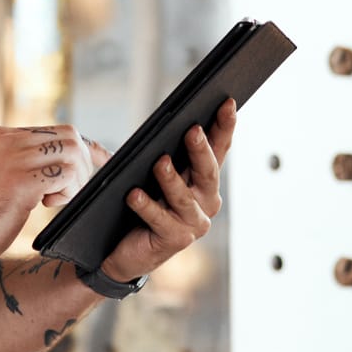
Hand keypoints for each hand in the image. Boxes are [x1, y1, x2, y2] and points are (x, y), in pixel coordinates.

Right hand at [0, 125, 98, 272]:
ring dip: (75, 180)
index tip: (103, 159)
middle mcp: (7, 140)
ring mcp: (13, 158)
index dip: (85, 146)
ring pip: (72, 153)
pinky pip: (65, 174)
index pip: (56, 131)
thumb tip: (63, 165)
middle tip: (73, 189)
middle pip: (70, 136)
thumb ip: (22, 165)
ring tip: (55, 199)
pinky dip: (67, 191)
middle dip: (84, 163)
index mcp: (0, 136)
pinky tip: (47, 204)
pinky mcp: (20, 180)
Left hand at [99, 99, 235, 283]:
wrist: (124, 248)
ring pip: (184, 197)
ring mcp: (193, 223)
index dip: (224, 126)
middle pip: (207, 172)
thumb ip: (159, 151)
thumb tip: (158, 122)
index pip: (218, 148)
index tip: (227, 102)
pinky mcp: (175, 240)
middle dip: (201, 150)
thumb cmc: (140, 203)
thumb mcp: (151, 173)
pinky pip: (159, 219)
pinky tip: (133, 194)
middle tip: (192, 130)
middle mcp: (206, 201)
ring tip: (159, 162)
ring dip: (171, 179)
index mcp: (204, 180)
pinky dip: (146, 206)